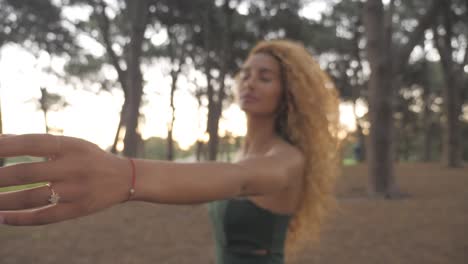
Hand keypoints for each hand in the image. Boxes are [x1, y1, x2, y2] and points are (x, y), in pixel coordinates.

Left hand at [0, 134, 131, 225]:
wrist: (126, 179)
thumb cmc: (92, 158)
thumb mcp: (74, 145)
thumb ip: (42, 144)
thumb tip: (3, 141)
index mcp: (72, 146)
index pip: (32, 143)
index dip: (6, 145)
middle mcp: (73, 167)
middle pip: (27, 172)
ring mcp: (75, 190)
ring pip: (31, 197)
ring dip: (4, 200)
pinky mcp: (78, 209)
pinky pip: (44, 217)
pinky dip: (21, 219)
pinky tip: (3, 218)